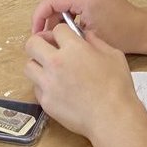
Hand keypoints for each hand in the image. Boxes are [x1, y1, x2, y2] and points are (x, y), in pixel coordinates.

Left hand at [23, 26, 140, 139]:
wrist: (111, 117)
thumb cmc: (117, 86)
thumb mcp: (113, 56)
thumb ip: (97, 42)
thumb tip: (86, 36)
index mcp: (74, 48)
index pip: (57, 29)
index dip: (62, 32)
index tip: (66, 38)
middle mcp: (56, 63)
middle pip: (32, 43)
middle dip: (40, 42)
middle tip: (49, 48)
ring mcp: (48, 83)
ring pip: (28, 66)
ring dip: (38, 64)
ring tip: (50, 69)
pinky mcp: (46, 101)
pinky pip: (36, 87)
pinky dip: (43, 85)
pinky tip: (56, 87)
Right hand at [30, 0, 146, 52]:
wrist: (141, 29)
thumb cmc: (121, 36)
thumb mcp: (87, 37)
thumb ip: (62, 33)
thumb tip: (43, 36)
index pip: (50, 0)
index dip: (38, 17)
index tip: (36, 33)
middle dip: (49, 19)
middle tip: (47, 39)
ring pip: (62, 0)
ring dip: (58, 17)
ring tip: (60, 36)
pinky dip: (68, 13)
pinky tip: (71, 29)